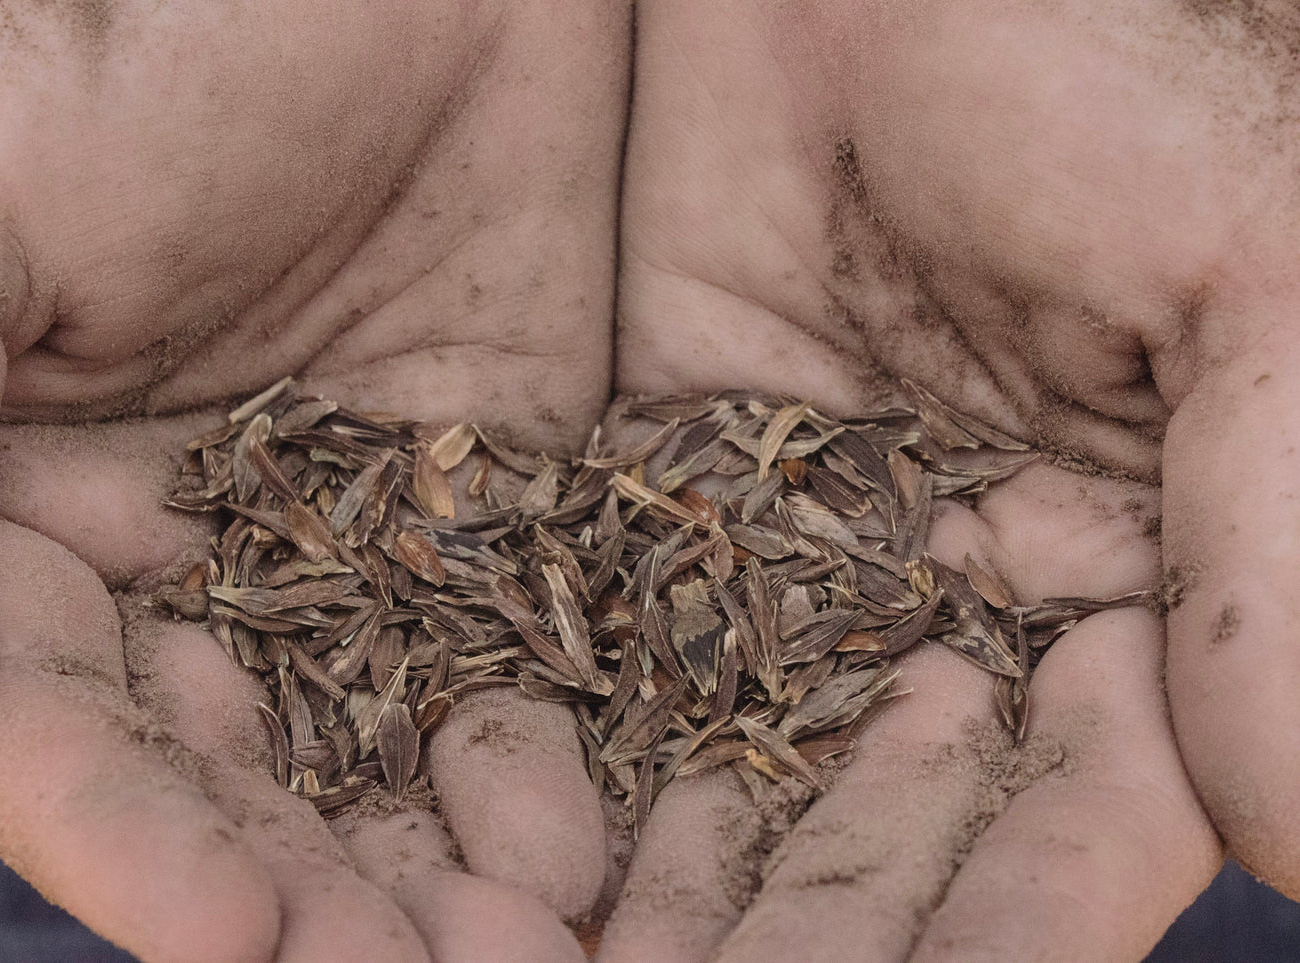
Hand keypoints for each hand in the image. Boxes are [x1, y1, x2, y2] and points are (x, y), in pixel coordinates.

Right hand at [0, 1, 626, 958]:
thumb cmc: (154, 30)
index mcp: (29, 515)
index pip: (69, 727)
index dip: (135, 845)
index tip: (231, 941)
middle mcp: (197, 565)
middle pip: (242, 781)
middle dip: (318, 898)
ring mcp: (362, 547)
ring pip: (390, 751)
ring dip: (448, 868)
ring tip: (528, 952)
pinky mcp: (509, 509)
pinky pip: (530, 656)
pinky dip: (563, 755)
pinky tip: (605, 844)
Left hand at [603, 0, 1299, 956]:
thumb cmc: (1105, 72)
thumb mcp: (1257, 279)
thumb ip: (1285, 549)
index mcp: (1134, 586)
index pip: (1089, 810)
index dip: (1024, 914)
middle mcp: (958, 605)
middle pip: (890, 825)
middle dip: (802, 933)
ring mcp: (794, 561)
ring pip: (729, 763)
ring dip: (652, 876)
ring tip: (545, 960)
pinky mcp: (655, 496)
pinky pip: (599, 641)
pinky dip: (543, 737)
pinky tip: (480, 834)